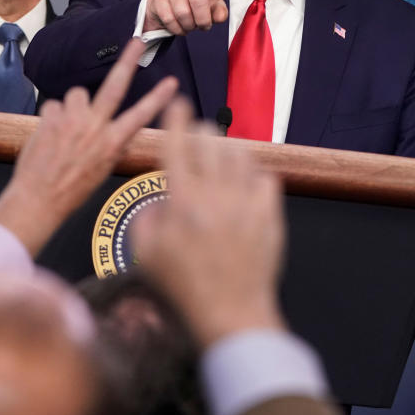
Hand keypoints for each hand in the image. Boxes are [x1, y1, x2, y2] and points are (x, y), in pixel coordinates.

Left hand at [0, 38, 178, 256]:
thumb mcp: (102, 171)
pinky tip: (50, 135)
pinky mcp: (51, 116)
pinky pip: (54, 105)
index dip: (158, 98)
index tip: (172, 83)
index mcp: (112, 143)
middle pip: (115, 86)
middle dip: (128, 61)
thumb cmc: (71, 189)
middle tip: (137, 41)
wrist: (38, 198)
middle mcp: (95, 127)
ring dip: (74, 106)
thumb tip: (120, 132)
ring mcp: (72, 120)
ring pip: (77, 94)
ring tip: (67, 128)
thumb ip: (112, 146)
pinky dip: (53, 117)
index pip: (141, 115)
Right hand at [133, 99, 285, 346]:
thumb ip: (145, 218)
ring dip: (226, 147)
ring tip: (219, 153)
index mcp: (181, 201)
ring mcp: (245, 204)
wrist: (231, 312)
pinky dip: (253, 173)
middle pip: (209, 140)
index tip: (177, 102)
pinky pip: (265, 177)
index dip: (175, 118)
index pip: (177, 145)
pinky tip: (245, 181)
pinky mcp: (269, 216)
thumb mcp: (145, 254)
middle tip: (196, 131)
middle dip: (200, 128)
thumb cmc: (183, 287)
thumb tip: (159, 199)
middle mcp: (215, 195)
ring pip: (239, 154)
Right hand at [144, 0, 229, 34]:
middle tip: (204, 26)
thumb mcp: (212, 7)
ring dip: (189, 26)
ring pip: (183, 13)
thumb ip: (219, 13)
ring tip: (190, 25)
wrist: (169, 4)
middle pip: (198, 2)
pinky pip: (169, 19)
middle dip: (203, 20)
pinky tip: (180, 27)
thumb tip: (219, 17)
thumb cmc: (195, 3)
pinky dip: (177, 29)